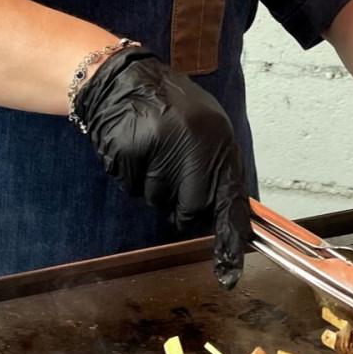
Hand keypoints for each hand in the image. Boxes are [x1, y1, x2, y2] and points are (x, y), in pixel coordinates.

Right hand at [73, 46, 250, 288]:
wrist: (123, 80)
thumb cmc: (170, 107)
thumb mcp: (207, 128)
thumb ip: (217, 166)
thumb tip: (224, 211)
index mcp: (219, 138)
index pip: (229, 198)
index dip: (229, 238)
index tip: (229, 273)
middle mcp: (193, 144)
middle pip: (192, 209)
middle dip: (182, 204)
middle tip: (172, 173)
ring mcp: (158, 149)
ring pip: (159, 200)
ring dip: (155, 185)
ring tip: (152, 150)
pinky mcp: (128, 153)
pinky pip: (133, 188)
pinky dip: (132, 176)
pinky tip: (134, 149)